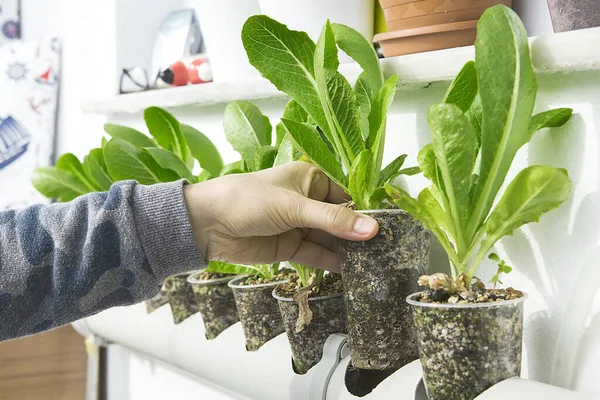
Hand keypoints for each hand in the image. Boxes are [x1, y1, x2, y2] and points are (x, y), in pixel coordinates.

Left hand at [183, 162, 378, 271]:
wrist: (206, 224)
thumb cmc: (249, 200)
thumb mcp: (294, 207)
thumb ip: (333, 221)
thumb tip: (374, 230)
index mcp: (311, 179)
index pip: (347, 197)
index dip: (366, 214)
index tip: (389, 232)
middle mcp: (308, 201)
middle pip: (341, 220)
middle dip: (359, 236)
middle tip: (386, 253)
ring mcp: (299, 225)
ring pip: (330, 239)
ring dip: (348, 252)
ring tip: (374, 266)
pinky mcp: (290, 247)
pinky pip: (317, 254)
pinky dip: (331, 263)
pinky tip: (351, 272)